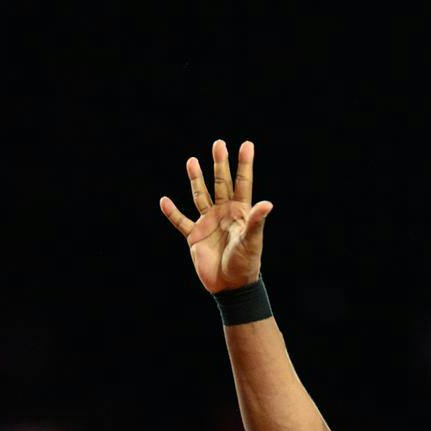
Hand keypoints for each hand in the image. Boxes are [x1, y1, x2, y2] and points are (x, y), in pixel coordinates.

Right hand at [160, 140, 272, 292]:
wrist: (230, 286)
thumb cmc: (246, 263)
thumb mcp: (252, 241)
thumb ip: (256, 221)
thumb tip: (267, 203)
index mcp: (240, 212)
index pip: (242, 183)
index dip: (244, 164)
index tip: (246, 144)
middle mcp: (223, 213)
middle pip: (221, 183)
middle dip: (219, 164)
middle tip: (218, 144)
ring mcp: (208, 223)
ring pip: (200, 196)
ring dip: (196, 179)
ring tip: (192, 161)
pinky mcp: (195, 237)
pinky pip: (181, 222)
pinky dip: (172, 212)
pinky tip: (164, 201)